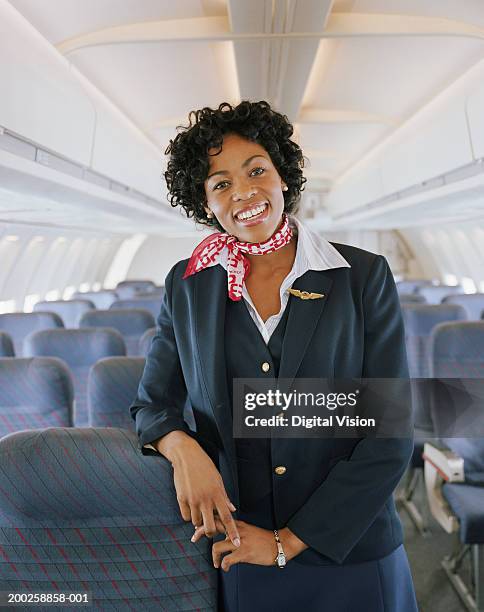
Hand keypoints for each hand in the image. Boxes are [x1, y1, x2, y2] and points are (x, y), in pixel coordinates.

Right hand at [155, 431, 239, 547]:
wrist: (187, 456)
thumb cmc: (205, 466)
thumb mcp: (218, 480)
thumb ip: (224, 496)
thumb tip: (232, 509)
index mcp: (217, 493)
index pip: (227, 517)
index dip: (233, 532)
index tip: (237, 543)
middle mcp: (205, 498)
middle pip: (210, 526)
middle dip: (211, 532)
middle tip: (211, 529)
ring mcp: (192, 499)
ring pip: (196, 523)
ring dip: (199, 521)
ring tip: (199, 511)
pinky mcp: (181, 499)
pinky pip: (186, 516)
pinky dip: (189, 514)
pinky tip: (191, 506)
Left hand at [191, 519, 307, 570]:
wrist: (278, 544)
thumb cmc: (263, 539)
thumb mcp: (247, 530)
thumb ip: (235, 531)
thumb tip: (223, 537)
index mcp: (237, 524)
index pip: (217, 518)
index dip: (205, 522)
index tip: (197, 528)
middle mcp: (236, 530)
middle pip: (213, 527)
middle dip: (201, 532)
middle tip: (193, 538)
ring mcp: (240, 542)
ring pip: (217, 547)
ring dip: (213, 557)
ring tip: (216, 563)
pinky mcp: (244, 553)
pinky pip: (227, 560)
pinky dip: (223, 565)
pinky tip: (225, 568)